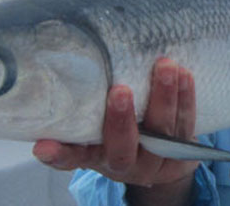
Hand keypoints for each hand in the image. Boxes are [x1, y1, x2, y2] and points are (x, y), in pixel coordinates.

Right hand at [32, 58, 199, 204]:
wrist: (161, 161)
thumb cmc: (119, 134)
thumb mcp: (96, 129)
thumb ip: (82, 110)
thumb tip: (53, 68)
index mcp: (96, 156)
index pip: (72, 159)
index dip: (58, 154)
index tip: (43, 146)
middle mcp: (125, 162)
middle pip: (122, 149)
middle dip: (121, 121)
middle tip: (120, 91)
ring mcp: (156, 158)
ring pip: (162, 132)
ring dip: (164, 98)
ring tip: (165, 67)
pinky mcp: (182, 150)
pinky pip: (186, 123)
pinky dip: (187, 98)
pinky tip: (184, 75)